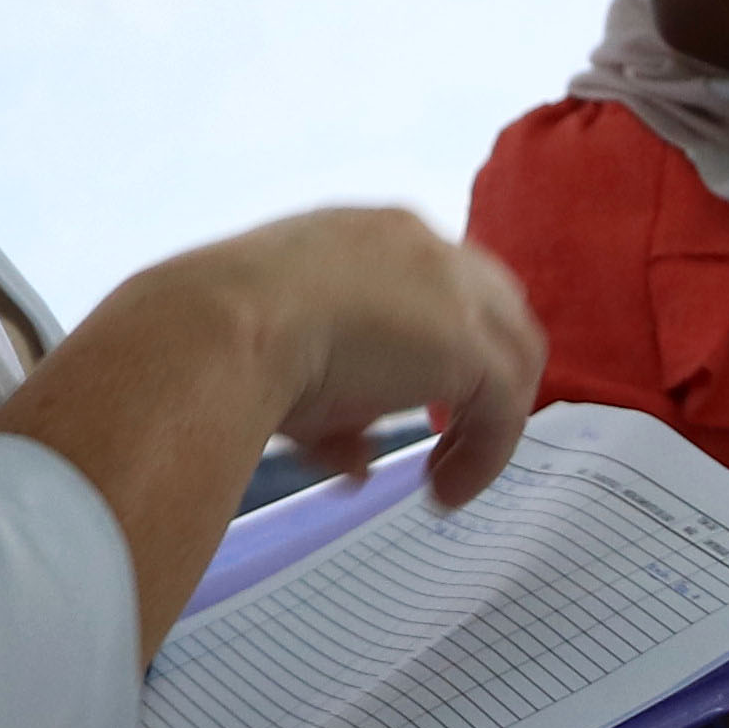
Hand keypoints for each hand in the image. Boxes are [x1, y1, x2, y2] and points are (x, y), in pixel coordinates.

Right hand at [186, 208, 545, 503]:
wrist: (216, 328)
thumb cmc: (228, 339)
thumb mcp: (284, 364)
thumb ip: (337, 408)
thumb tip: (360, 461)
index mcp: (371, 235)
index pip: (438, 282)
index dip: (441, 339)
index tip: (424, 392)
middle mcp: (423, 246)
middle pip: (495, 307)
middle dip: (484, 368)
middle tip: (452, 429)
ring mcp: (455, 290)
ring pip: (511, 356)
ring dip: (487, 420)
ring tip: (448, 475)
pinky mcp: (471, 345)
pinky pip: (503, 409)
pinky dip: (484, 456)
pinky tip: (445, 492)